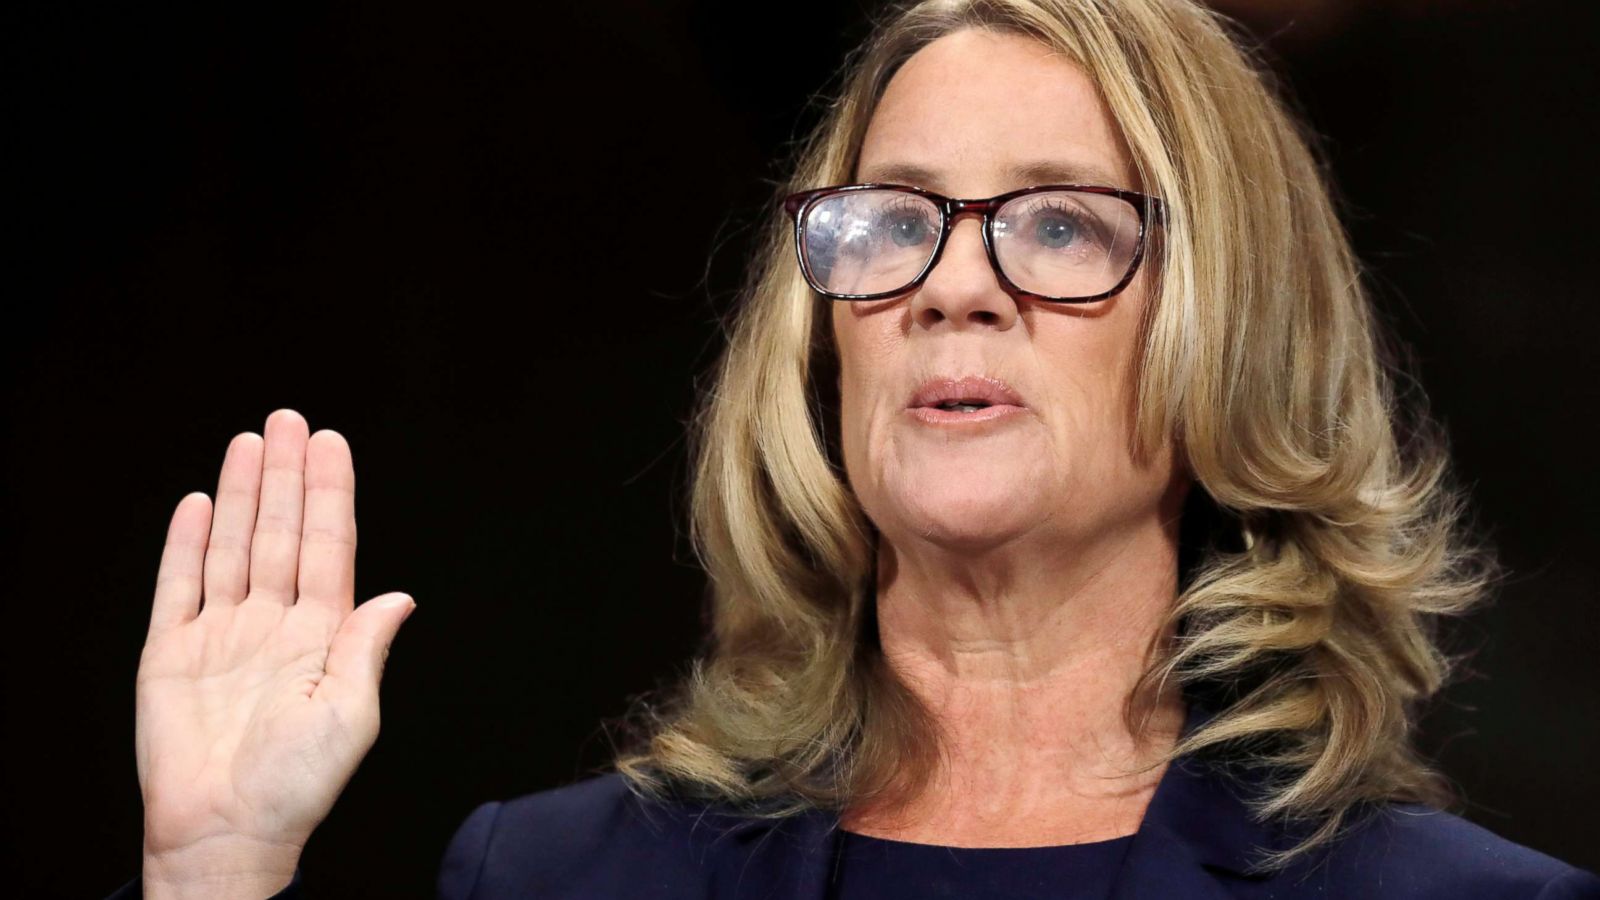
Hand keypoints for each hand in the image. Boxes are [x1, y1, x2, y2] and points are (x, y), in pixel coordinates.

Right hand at [135, 409, 414, 893]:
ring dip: (239, 495)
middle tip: (288, 420)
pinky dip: (185, 545)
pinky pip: (178, 587)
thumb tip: (400, 596)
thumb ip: (366, 648)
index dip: (329, 494)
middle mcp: (274, 626)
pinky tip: (197, 504)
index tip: (331, 444)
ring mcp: (222, 635)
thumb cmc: (295, 787)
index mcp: (322, 635)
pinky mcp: (171, 654)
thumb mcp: (350, 716)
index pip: (327, 547)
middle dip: (285, 476)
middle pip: (279, 533)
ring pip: (232, 547)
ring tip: (248, 443)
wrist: (224, 832)